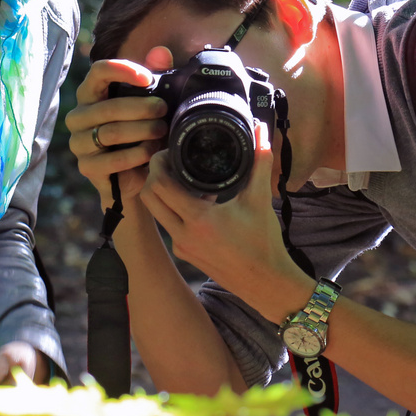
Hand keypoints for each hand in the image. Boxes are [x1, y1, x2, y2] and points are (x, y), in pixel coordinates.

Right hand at [65, 48, 173, 209]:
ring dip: (141, 131)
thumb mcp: (150, 101)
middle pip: (108, 107)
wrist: (135, 175)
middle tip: (164, 111)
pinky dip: (135, 155)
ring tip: (162, 131)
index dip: (122, 70)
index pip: (98, 72)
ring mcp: (79, 143)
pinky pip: (112, 159)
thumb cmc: (141, 130)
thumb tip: (161, 52)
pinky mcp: (87, 167)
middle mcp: (78, 116)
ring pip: (110, 132)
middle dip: (141, 108)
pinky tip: (151, 153)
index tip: (148, 78)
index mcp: (90, 94)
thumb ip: (155, 74)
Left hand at [138, 123, 312, 322]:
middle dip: (153, 176)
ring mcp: (182, 247)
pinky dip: (174, 211)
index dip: (158, 164)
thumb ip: (259, 161)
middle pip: (148, 197)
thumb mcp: (261, 199)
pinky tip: (195, 202)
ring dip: (162, 194)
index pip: (159, 185)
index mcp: (198, 219)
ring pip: (157, 213)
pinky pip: (169, 226)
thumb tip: (261, 131)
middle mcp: (183, 234)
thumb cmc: (264, 243)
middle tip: (169, 162)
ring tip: (182, 178)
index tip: (167, 151)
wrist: (266, 283)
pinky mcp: (185, 255)